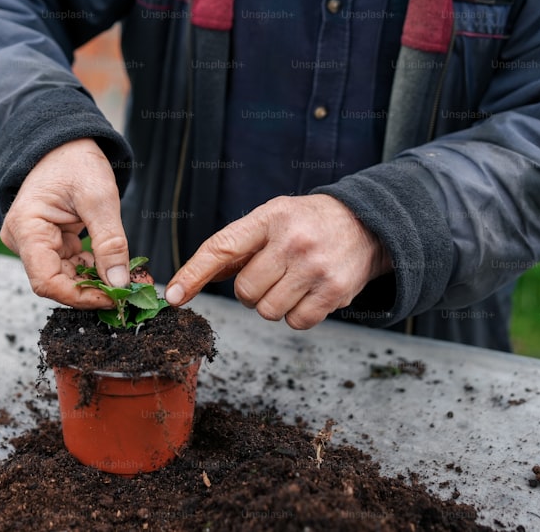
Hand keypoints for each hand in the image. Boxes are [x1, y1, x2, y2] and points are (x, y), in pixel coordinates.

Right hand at [0, 138, 129, 307]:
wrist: (65, 142)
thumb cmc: (75, 161)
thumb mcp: (99, 198)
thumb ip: (110, 242)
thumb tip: (119, 282)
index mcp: (26, 228)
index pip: (47, 281)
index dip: (80, 296)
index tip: (113, 297)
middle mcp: (24, 240)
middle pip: (56, 282)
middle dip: (92, 290)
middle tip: (128, 291)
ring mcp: (36, 242)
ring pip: (65, 277)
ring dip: (95, 282)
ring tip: (127, 280)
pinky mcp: (50, 242)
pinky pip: (70, 266)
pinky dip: (93, 270)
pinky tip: (115, 269)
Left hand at [164, 195, 391, 328]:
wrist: (367, 224)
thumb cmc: (307, 223)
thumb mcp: (270, 219)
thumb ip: (235, 248)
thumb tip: (190, 282)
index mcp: (269, 217)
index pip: (221, 248)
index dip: (193, 274)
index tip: (172, 296)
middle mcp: (292, 241)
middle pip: (244, 291)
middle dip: (251, 290)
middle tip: (271, 274)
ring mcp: (315, 267)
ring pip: (267, 311)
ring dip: (273, 304)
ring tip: (292, 281)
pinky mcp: (334, 291)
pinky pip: (296, 322)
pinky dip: (297, 315)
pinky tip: (309, 292)